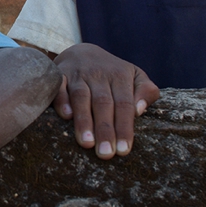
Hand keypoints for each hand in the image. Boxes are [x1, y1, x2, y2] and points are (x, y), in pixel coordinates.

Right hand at [51, 43, 159, 158]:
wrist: (82, 52)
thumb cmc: (113, 73)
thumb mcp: (136, 76)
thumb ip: (146, 91)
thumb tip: (140, 109)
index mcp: (120, 76)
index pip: (124, 104)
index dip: (124, 127)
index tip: (123, 150)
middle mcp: (99, 74)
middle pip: (103, 103)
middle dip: (105, 129)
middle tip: (105, 153)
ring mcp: (78, 74)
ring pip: (81, 96)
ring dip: (84, 120)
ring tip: (87, 143)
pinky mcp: (59, 74)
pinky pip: (59, 87)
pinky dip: (62, 100)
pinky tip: (66, 116)